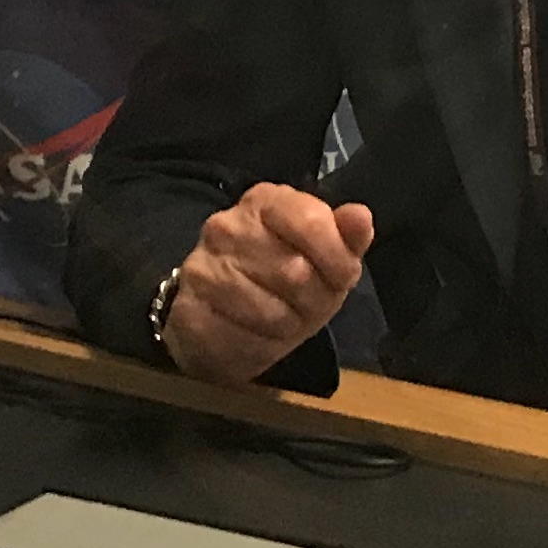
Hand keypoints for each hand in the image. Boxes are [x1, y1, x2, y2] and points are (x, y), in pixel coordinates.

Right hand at [160, 183, 373, 385]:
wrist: (223, 317)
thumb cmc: (284, 280)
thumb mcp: (325, 257)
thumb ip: (347, 237)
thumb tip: (360, 217)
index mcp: (266, 201)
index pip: (312, 220)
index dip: (337, 258)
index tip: (343, 277)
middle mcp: (226, 226)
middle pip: (295, 271)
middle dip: (315, 299)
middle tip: (308, 303)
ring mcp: (201, 267)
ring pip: (271, 310)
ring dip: (289, 325)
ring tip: (283, 318)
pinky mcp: (188, 311)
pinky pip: (245, 339)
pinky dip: (262, 346)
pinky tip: (257, 334)